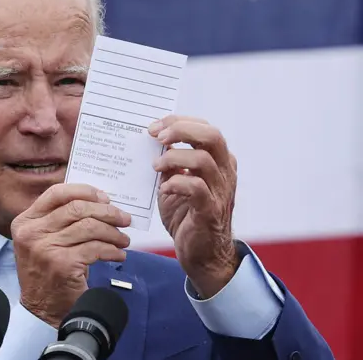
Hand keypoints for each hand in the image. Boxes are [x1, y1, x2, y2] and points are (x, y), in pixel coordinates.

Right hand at [10, 183, 131, 327]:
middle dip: (106, 211)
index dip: (84, 191)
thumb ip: (59, 219)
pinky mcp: (62, 264)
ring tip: (123, 239)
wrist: (42, 309)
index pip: (56, 193)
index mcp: (25, 221)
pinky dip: (112, 250)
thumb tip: (99, 200)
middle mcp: (31, 233)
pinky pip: (96, 249)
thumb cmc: (48, 271)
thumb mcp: (43, 240)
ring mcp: (45, 249)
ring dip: (113, 233)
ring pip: (89, 227)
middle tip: (124, 218)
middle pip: (77, 208)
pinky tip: (118, 255)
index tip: (105, 197)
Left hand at [149, 115, 238, 298]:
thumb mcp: (174, 182)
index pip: (204, 128)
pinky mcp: (210, 211)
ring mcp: (220, 191)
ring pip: (204, 160)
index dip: (178, 122)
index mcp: (219, 160)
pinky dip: (176, 183)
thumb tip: (152, 142)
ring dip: (174, 157)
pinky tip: (164, 189)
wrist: (202, 253)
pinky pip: (197, 188)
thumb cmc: (186, 215)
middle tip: (157, 137)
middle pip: (211, 135)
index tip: (154, 128)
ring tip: (155, 167)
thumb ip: (170, 163)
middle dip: (181, 130)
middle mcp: (225, 172)